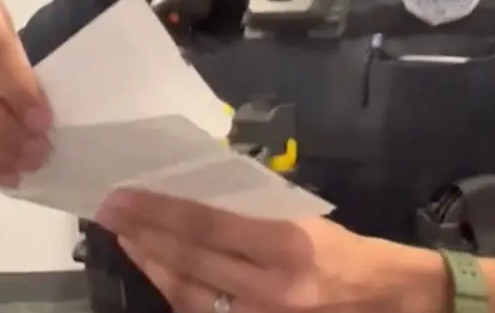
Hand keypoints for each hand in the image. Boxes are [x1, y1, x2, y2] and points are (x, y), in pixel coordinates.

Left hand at [95, 190, 407, 312]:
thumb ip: (254, 211)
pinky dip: (176, 294)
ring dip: (152, 265)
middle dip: (143, 235)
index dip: (159, 211)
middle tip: (109, 212)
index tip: (123, 196)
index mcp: (286, 245)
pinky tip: (157, 274)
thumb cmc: (344, 250)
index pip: (206, 225)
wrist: (385, 302)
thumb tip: (196, 193)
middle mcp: (270, 287)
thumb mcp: (304, 218)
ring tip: (126, 239)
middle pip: (189, 261)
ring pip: (188, 295)